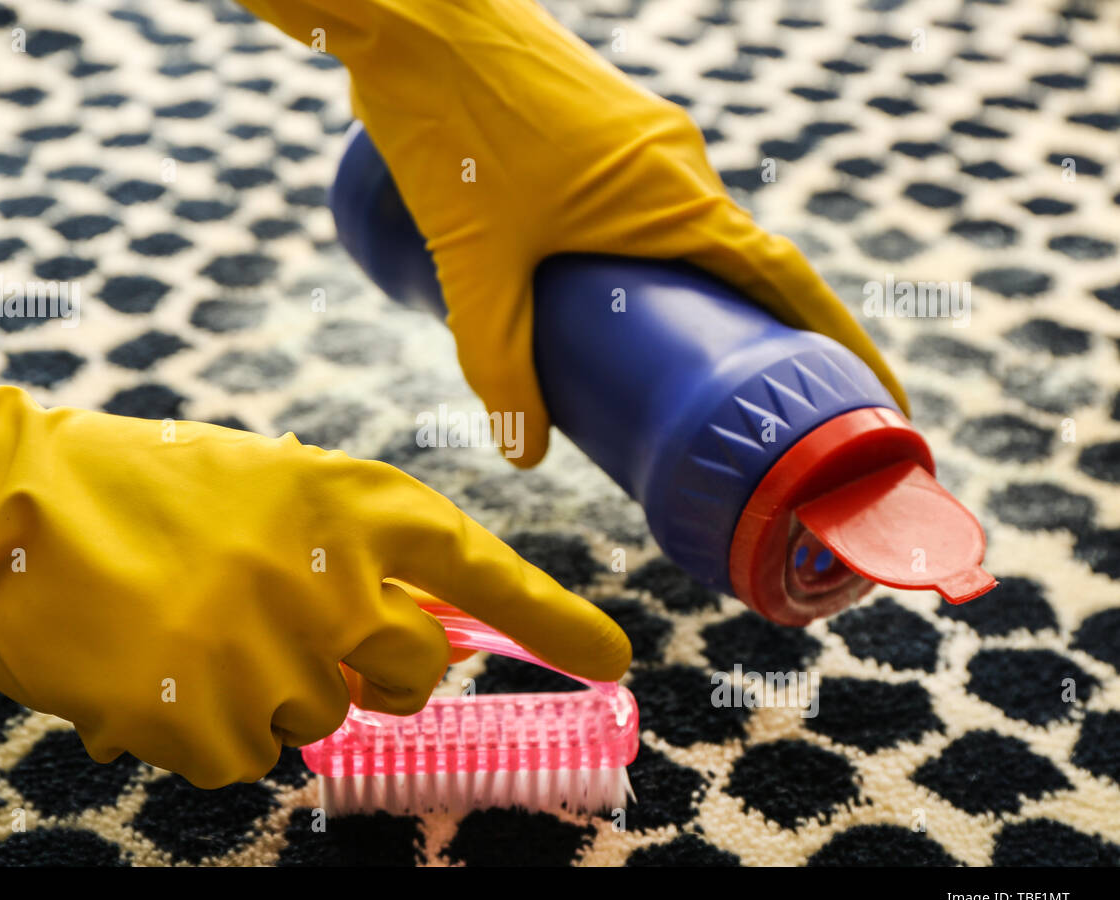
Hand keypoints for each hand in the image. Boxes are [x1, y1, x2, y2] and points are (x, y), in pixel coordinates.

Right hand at [0, 299, 630, 787]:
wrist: (1, 508)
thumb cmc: (138, 491)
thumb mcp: (266, 489)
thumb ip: (350, 552)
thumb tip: (422, 632)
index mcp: (350, 502)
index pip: (480, 570)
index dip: (551, 618)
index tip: (612, 659)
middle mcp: (334, 578)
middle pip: (412, 675)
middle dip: (369, 669)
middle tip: (292, 630)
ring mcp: (278, 653)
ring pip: (323, 719)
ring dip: (271, 690)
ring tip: (191, 628)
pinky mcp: (215, 721)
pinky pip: (249, 758)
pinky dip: (210, 728)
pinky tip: (156, 668)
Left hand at [238, 0, 908, 465]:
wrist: (418, 16)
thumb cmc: (450, 129)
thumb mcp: (474, 268)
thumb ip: (497, 365)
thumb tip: (525, 456)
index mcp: (676, 197)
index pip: (786, 283)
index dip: (839, 346)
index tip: (879, 402)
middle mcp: (680, 163)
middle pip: (747, 265)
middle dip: (764, 341)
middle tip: (756, 415)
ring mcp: (646, 140)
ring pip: (697, 234)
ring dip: (704, 299)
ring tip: (687, 372)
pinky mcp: (609, 129)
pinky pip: (660, 205)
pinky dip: (664, 259)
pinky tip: (623, 297)